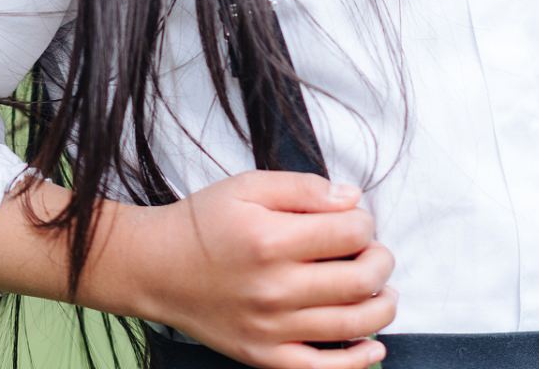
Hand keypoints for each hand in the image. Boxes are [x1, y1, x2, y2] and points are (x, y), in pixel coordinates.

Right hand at [118, 171, 395, 368]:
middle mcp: (273, 288)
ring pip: (351, 325)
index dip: (366, 222)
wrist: (155, 268)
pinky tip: (373, 346)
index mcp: (271, 240)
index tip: (357, 220)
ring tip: (383, 290)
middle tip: (376, 252)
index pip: (350, 233)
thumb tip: (353, 199)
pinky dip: (357, 362)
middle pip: (359, 280)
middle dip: (381, 261)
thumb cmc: (204, 223)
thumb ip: (305, 188)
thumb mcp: (249, 185)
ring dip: (382, 307)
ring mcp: (269, 328)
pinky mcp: (262, 355)